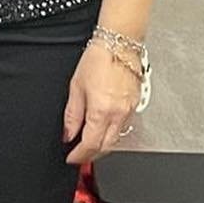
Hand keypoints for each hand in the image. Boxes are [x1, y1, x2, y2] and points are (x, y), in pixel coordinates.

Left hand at [62, 43, 139, 165]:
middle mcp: (119, 114)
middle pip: (106, 146)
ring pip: (116, 138)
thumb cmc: (98, 59)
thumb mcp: (76, 87)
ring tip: (88, 144)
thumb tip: (68, 134)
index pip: (91, 144)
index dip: (79, 155)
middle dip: (91, 155)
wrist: (119, 44)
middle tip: (79, 155)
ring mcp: (129, 110)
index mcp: (102, 110)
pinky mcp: (135, 105)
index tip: (71, 158)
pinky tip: (102, 129)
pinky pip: (123, 126)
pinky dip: (112, 133)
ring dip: (102, 145)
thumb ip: (72, 114)